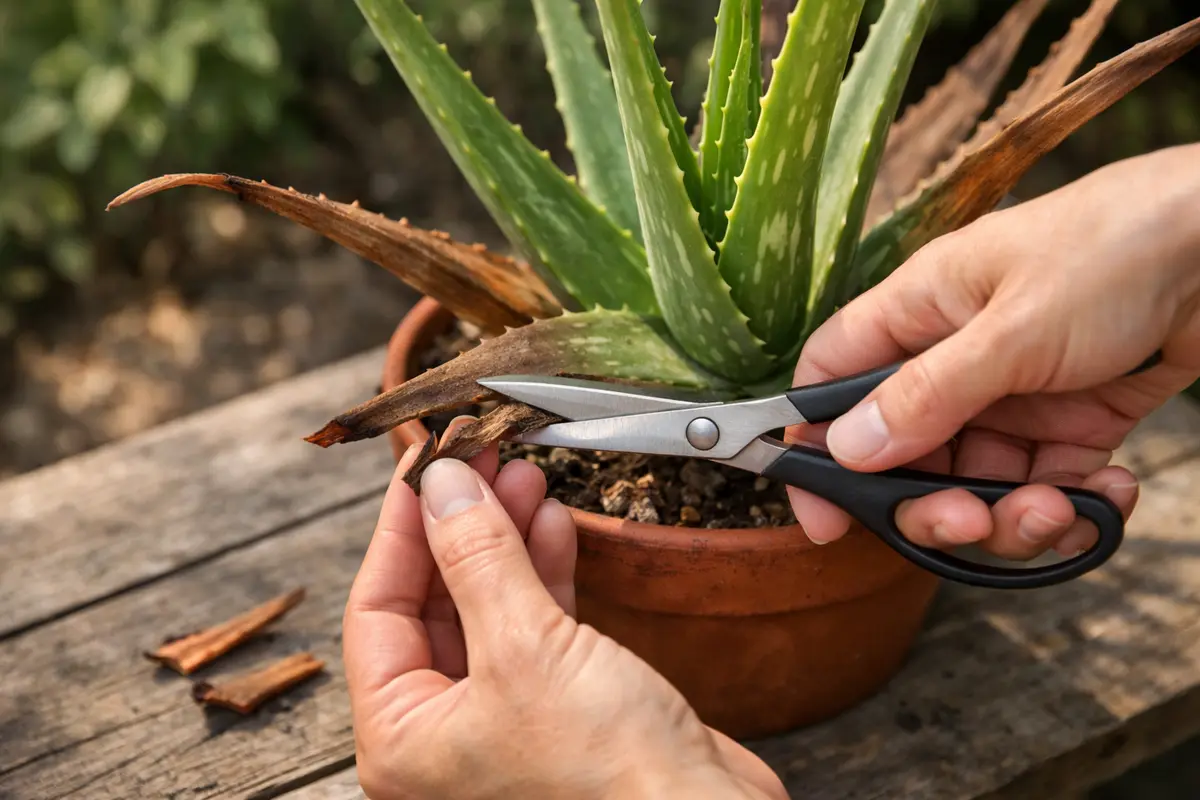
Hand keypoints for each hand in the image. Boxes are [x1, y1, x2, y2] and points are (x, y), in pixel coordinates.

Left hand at [343, 418, 785, 799]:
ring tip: (523, 477)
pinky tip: (553, 526)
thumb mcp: (525, 648)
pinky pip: (535, 627)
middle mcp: (443, 736)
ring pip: (486, 608)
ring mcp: (504, 723)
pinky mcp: (561, 710)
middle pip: (431, 604)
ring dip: (504, 539)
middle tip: (482, 459)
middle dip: (461, 526)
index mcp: (402, 739)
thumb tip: (442, 485)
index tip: (428, 462)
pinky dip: (542, 573)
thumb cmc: (608, 776)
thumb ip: (477, 559)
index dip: (401, 527)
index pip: (376, 608)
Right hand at [789, 143, 1199, 558]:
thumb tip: (846, 449)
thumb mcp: (1013, 329)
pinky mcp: (1073, 421)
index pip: (833, 379)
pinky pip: (1045, 486)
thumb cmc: (1116, 250)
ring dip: (1010, 517)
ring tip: (1058, 509)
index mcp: (919, 311)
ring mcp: (1013, 394)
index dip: (816, 446)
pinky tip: (1107, 496)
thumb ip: (927, 394)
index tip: (824, 517)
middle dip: (930, 502)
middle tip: (964, 522)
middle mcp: (955, 357)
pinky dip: (1072, 507)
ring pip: (975, 483)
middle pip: (903, 453)